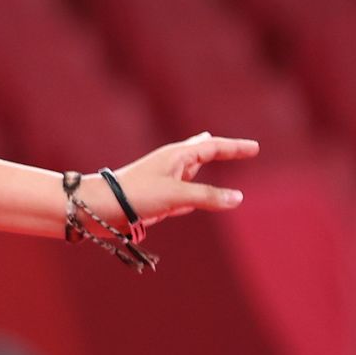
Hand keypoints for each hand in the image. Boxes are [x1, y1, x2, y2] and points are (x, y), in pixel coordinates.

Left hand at [102, 132, 259, 227]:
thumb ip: (207, 196)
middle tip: (234, 146)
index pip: (213, 146)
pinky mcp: (158, 199)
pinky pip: (182, 192)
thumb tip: (237, 198)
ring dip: (204, 166)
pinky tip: (191, 194)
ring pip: (190, 171)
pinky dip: (192, 190)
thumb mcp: (176, 195)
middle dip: (218, 149)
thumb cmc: (135, 194)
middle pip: (200, 152)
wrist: (100, 208)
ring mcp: (164, 181)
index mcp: (177, 155)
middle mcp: (171, 165)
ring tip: (210, 156)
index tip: (255, 147)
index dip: (234, 147)